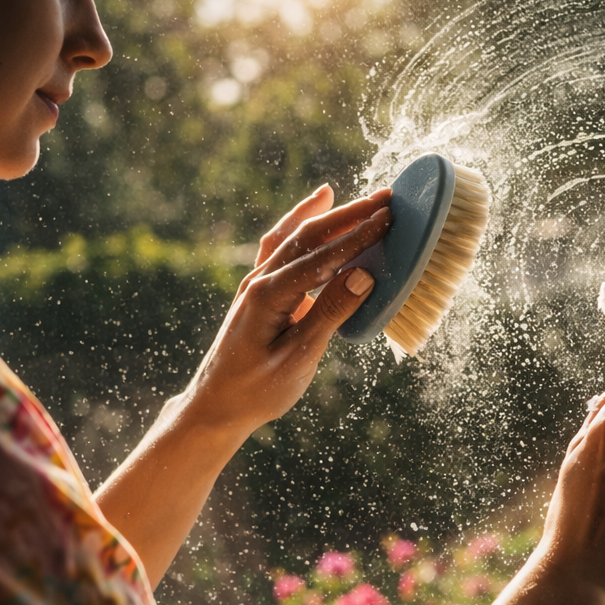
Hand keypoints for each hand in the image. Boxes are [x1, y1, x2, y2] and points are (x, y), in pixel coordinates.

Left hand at [180, 184, 392, 436]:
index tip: (389, 217)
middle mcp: (259, 280)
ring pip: (294, 237)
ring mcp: (257, 283)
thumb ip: (329, 314)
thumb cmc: (256, 390)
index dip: (358, 235)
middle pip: (308, 235)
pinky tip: (318, 207)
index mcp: (269, 294)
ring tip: (356, 197)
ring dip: (329, 215)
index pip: (323, 256)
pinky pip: (283, 246)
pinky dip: (302, 223)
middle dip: (349, 215)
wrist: (216, 406)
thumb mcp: (298, 358)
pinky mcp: (260, 291)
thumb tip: (363, 276)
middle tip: (386, 198)